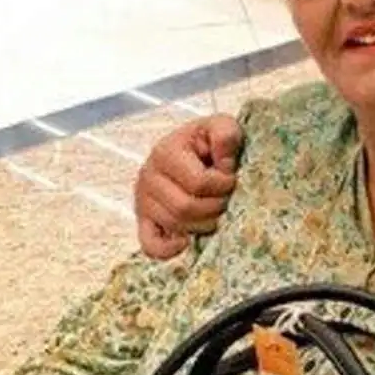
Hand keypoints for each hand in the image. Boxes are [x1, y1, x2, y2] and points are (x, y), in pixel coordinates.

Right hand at [134, 114, 241, 259]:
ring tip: (216, 209)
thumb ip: (225, 134)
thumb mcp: (222, 125)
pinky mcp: (144, 220)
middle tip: (227, 198)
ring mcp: (143, 201)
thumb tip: (223, 163)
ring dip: (204, 223)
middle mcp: (148, 176)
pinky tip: (187, 241)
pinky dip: (169, 249)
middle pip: (185, 208)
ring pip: (175, 226)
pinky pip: (150, 245)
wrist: (194, 147)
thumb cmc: (210, 139)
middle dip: (216, 207)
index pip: (198, 182)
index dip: (223, 184)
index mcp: (165, 151)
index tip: (232, 178)